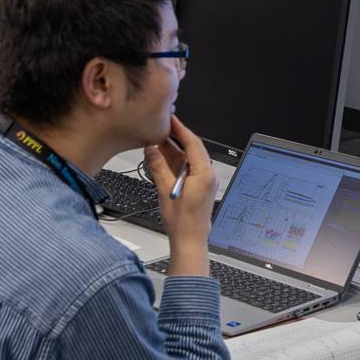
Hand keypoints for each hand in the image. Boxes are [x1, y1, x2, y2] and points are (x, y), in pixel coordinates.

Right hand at [144, 116, 215, 274]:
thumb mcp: (165, 190)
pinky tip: (163, 158)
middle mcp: (207, 175)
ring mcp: (204, 181)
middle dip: (176, 137)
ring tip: (158, 141)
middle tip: (161, 127)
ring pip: (189, 158)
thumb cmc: (182, 222)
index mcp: (204, 174)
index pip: (192, 143)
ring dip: (174, 150)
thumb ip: (158, 167)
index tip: (170, 119)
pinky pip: (188, 167)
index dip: (180, 129)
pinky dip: (176, 161)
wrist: (190, 241)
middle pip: (192, 148)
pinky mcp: (199, 186)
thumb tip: (151, 148)